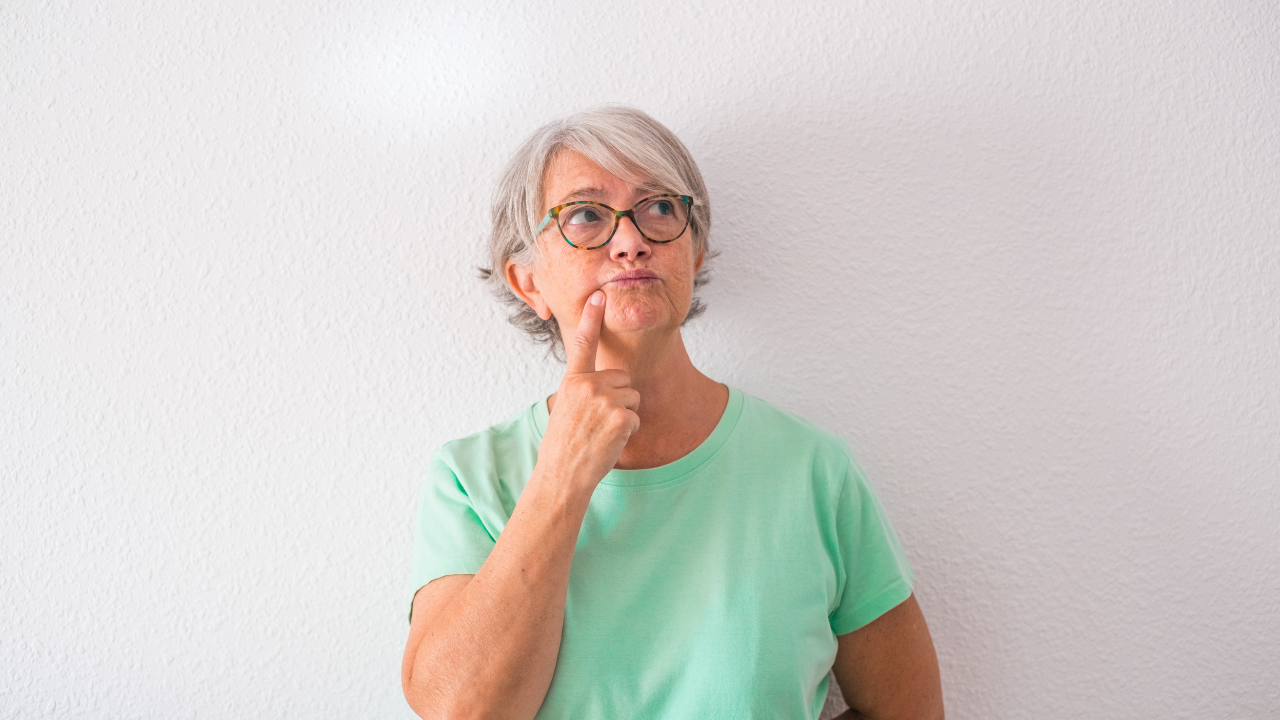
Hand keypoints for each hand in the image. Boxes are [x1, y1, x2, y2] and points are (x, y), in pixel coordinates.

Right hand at [538, 291, 640, 490]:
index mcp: (572, 381)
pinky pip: (636, 417)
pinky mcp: (621, 417)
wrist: (562, 475)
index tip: (598, 296)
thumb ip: (582, 391)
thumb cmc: (562, 446)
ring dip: (624, 416)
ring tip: (602, 433)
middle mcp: (589, 386)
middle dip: (619, 398)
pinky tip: (609, 442)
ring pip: (633, 398)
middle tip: (598, 421)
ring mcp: (606, 400)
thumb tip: (604, 384)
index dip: (592, 318)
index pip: (583, 344)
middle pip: (623, 379)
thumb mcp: (564, 409)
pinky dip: (628, 432)